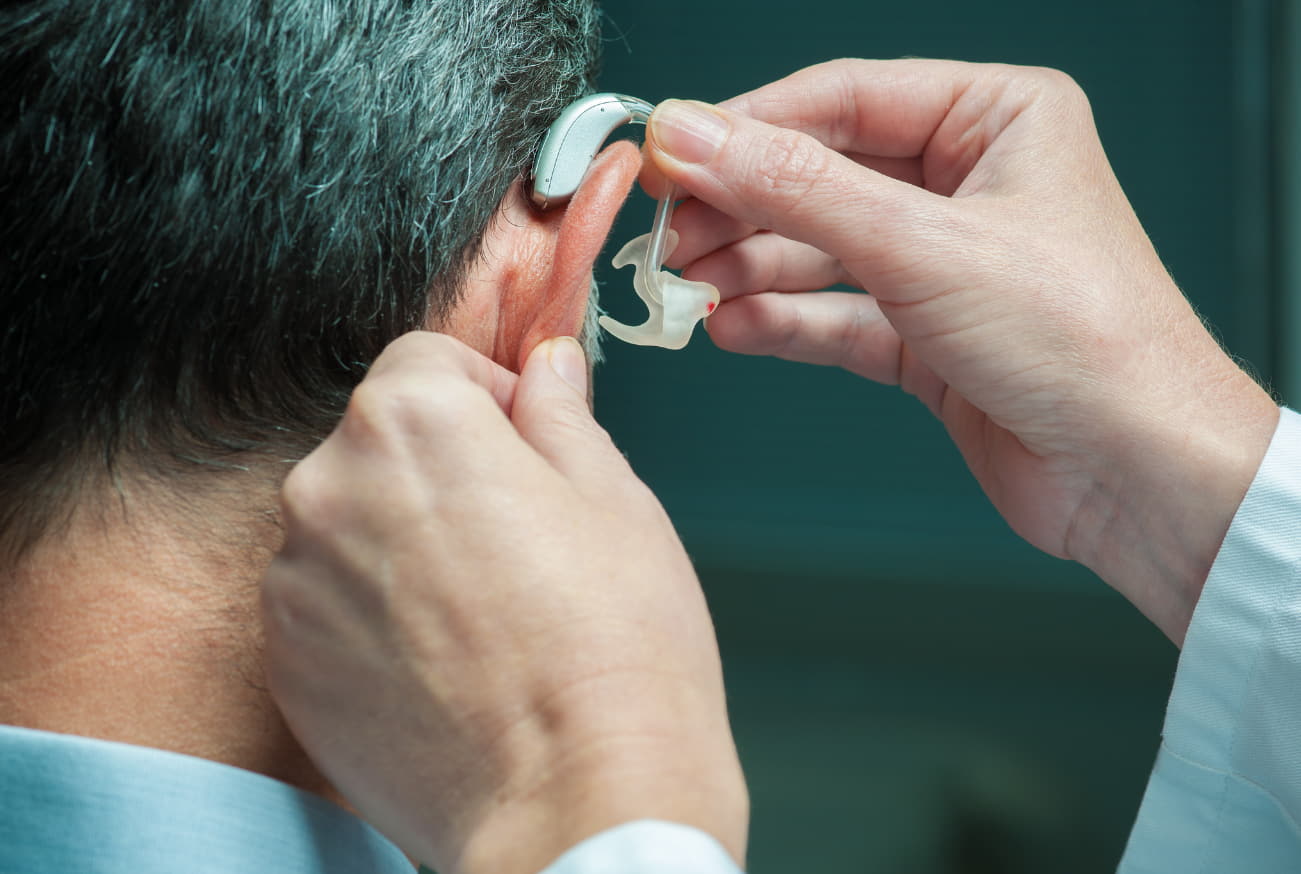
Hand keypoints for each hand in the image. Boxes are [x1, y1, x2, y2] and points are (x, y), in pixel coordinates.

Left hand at [261, 332, 746, 873]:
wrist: (574, 800)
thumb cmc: (614, 650)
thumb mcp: (615, 499)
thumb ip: (560, 414)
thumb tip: (547, 368)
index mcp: (410, 423)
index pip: (427, 361)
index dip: (489, 397)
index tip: (525, 446)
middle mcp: (327, 488)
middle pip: (380, 444)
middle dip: (441, 469)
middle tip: (517, 538)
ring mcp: (296, 583)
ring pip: (351, 526)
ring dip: (402, 543)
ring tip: (485, 612)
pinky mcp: (286, 666)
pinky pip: (327, 607)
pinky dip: (373, 617)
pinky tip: (446, 660)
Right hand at [644, 59, 1277, 642]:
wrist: (1138, 475)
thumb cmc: (1084, 341)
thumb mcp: (922, 245)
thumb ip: (795, 188)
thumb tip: (692, 135)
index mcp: (995, 119)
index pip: (840, 100)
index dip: (744, 128)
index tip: (667, 155)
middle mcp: (968, 184)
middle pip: (819, 176)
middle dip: (737, 207)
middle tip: (663, 234)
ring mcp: (944, 263)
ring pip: (818, 249)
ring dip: (747, 268)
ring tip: (681, 288)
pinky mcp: (927, 337)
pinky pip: (834, 315)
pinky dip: (780, 321)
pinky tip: (729, 326)